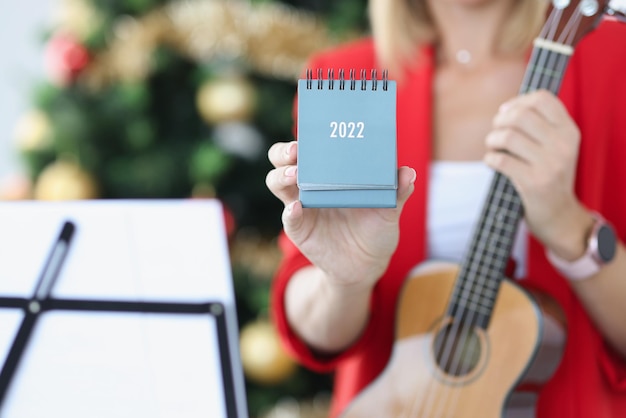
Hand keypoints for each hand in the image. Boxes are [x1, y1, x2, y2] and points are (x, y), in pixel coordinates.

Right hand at [266, 140, 415, 287]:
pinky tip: (298, 208)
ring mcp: (301, 206)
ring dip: (282, 176)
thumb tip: (408, 173)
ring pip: (277, 183)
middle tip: (297, 150)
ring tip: (296, 176)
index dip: (306, 137)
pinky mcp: (299, 230)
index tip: (314, 131)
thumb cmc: (375, 229)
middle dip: (283, 152)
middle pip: (282, 161)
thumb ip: (397, 192)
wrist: (366, 265)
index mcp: (329, 173)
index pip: (309, 148)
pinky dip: (290, 213)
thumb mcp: (389, 210)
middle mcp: (310, 185)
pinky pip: (289, 219)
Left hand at [484, 90, 591, 258]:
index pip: (542, 98)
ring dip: (492, 140)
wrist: (559, 215)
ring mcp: (549, 164)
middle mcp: (562, 145)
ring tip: (493, 148)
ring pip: (508, 136)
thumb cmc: (549, 175)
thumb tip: (505, 108)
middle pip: (520, 115)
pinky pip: (500, 160)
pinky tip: (492, 162)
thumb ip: (539, 126)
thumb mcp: (555, 147)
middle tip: (495, 133)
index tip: (506, 113)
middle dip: (499, 121)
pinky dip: (489, 159)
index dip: (517, 102)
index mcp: (569, 131)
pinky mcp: (534, 183)